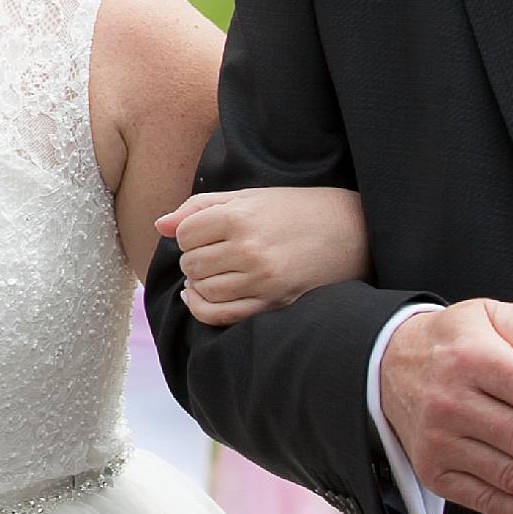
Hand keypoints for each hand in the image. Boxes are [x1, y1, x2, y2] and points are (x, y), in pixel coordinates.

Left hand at [159, 186, 368, 325]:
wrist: (353, 232)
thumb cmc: (297, 209)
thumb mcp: (249, 196)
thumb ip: (199, 207)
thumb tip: (160, 225)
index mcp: (240, 217)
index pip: (185, 234)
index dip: (189, 234)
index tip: (203, 233)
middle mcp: (248, 251)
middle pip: (191, 264)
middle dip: (193, 258)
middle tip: (211, 252)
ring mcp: (261, 282)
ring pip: (202, 291)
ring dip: (198, 283)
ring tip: (211, 271)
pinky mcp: (273, 305)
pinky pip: (220, 316)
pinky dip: (202, 309)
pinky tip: (201, 297)